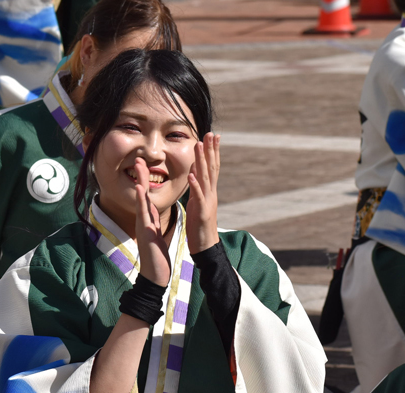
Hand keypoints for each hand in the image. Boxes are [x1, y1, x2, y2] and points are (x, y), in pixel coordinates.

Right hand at [134, 158, 170, 286]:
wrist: (155, 274)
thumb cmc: (157, 256)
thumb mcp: (156, 234)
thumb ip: (154, 222)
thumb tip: (155, 212)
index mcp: (149, 219)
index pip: (147, 195)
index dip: (146, 180)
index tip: (145, 164)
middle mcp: (144, 219)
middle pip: (141, 193)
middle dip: (140, 175)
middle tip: (138, 157)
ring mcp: (143, 224)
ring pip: (141, 199)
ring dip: (140, 181)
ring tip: (138, 165)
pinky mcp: (145, 231)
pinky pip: (143, 214)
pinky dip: (141, 201)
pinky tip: (139, 189)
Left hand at [187, 132, 220, 254]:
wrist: (206, 248)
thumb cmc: (200, 228)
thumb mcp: (199, 205)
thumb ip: (198, 191)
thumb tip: (196, 177)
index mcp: (209, 192)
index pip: (212, 168)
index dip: (212, 152)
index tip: (212, 136)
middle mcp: (211, 194)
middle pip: (212, 168)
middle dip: (211, 150)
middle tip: (210, 133)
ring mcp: (208, 202)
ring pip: (205, 178)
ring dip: (202, 160)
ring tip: (199, 145)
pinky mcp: (203, 212)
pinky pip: (199, 196)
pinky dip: (196, 184)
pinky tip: (192, 174)